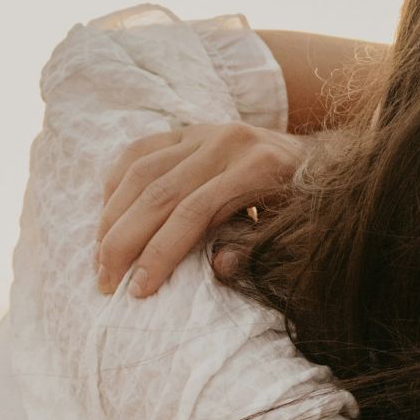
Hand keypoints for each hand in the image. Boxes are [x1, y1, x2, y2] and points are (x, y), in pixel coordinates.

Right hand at [96, 122, 304, 296]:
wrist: (319, 158)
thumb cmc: (305, 206)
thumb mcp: (292, 230)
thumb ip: (257, 247)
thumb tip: (218, 269)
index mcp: (256, 168)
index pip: (192, 213)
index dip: (160, 253)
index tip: (138, 289)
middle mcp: (226, 142)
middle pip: (158, 192)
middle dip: (124, 241)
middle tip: (105, 280)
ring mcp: (204, 132)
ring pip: (141, 171)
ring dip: (112, 216)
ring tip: (100, 256)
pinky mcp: (189, 130)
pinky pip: (139, 151)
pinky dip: (117, 183)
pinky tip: (106, 216)